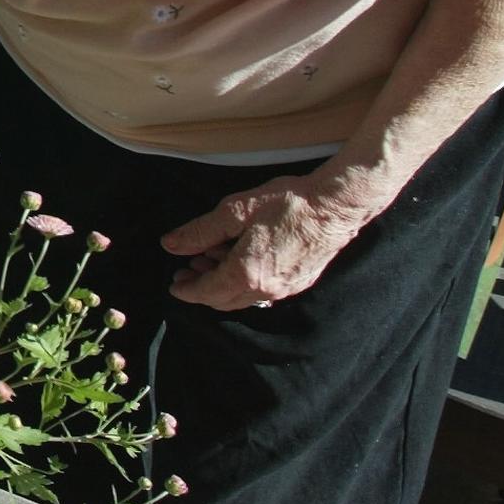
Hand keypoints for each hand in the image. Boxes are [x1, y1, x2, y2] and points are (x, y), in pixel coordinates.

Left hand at [159, 172, 378, 309]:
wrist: (334, 206)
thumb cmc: (285, 204)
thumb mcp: (234, 212)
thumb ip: (200, 231)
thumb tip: (170, 245)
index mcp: (247, 274)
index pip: (208, 293)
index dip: (187, 291)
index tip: (174, 286)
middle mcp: (266, 289)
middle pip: (224, 300)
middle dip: (202, 288)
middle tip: (185, 271)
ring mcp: (285, 289)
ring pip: (244, 296)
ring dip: (222, 283)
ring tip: (208, 260)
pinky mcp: (298, 282)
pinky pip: (262, 290)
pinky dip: (243, 280)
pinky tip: (238, 258)